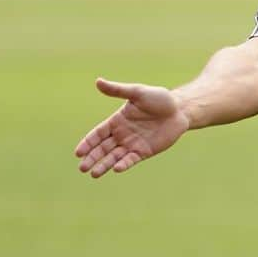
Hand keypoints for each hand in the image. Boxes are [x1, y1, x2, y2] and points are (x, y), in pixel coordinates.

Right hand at [75, 78, 189, 177]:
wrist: (179, 110)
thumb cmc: (158, 98)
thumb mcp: (137, 92)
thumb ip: (118, 90)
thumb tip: (98, 81)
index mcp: (117, 121)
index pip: (97, 134)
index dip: (88, 143)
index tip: (78, 153)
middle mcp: (122, 134)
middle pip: (102, 148)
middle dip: (92, 158)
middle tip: (82, 168)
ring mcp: (132, 144)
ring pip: (114, 157)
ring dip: (104, 165)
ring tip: (94, 174)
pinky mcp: (144, 152)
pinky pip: (131, 160)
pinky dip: (124, 164)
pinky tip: (116, 169)